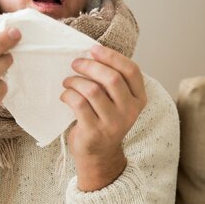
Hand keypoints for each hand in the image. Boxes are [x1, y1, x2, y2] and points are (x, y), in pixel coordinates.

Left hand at [60, 45, 146, 190]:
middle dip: (90, 66)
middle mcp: (130, 111)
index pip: (131, 71)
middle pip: (112, 78)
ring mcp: (113, 123)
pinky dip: (68, 94)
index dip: (112, 56)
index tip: (94, 49)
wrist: (99, 154)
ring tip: (68, 81)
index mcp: (139, 99)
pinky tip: (65, 95)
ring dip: (75, 81)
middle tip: (76, 63)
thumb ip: (114, 81)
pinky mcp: (94, 131)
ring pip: (92, 90)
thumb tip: (93, 53)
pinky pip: (78, 103)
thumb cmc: (105, 119)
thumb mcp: (118, 101)